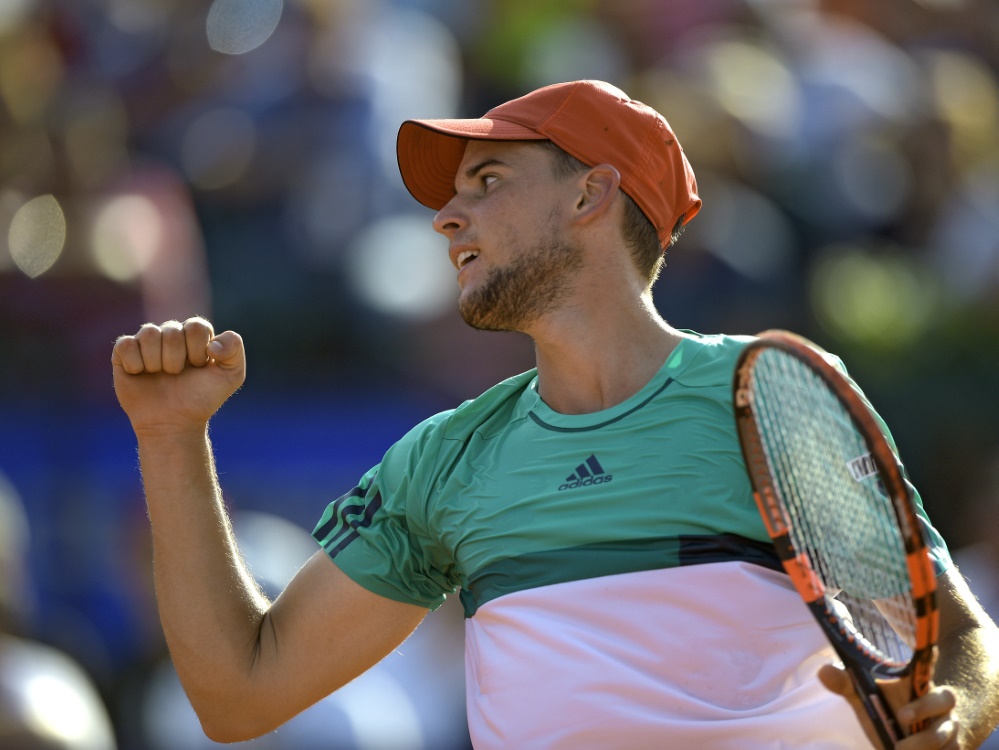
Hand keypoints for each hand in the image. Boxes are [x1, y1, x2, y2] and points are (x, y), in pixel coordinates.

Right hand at [112, 317, 244, 436]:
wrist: (174, 423)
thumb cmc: (202, 399)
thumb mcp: (231, 376)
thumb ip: (234, 349)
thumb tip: (212, 344)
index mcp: (195, 335)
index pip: (196, 326)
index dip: (197, 349)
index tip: (199, 367)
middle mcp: (171, 334)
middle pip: (172, 330)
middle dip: (177, 359)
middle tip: (177, 375)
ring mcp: (146, 343)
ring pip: (149, 333)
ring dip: (156, 361)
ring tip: (160, 375)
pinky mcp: (124, 354)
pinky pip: (125, 345)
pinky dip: (135, 364)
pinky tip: (140, 374)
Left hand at [818, 662, 959, 748]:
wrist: (920, 739)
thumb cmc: (891, 711)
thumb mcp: (869, 697)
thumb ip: (848, 685)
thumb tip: (823, 670)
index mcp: (919, 683)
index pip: (929, 664)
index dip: (930, 656)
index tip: (930, 647)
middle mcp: (941, 704)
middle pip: (944, 699)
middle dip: (924, 708)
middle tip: (901, 716)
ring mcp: (950, 727)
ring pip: (947, 735)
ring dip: (924, 744)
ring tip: (899, 749)